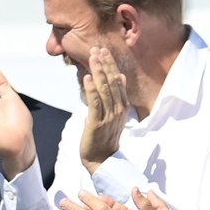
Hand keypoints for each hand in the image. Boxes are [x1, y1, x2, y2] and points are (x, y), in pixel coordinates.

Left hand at [78, 45, 130, 171]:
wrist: (102, 160)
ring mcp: (108, 116)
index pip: (117, 81)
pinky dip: (91, 89)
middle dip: (105, 64)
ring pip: (104, 90)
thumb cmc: (105, 137)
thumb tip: (121, 76)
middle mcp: (118, 109)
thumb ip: (118, 96)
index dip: (111, 65)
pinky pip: (95, 103)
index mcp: (122, 106)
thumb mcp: (115, 114)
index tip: (104, 51)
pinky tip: (87, 77)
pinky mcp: (97, 123)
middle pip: (112, 82)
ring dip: (98, 72)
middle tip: (97, 49)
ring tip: (93, 57)